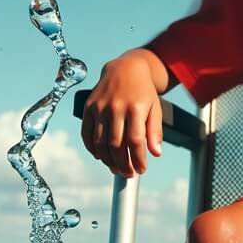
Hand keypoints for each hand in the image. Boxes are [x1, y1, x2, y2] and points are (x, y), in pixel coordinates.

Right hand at [81, 52, 163, 177]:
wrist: (125, 69)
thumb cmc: (143, 92)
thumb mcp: (155, 108)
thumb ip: (155, 131)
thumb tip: (156, 153)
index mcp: (135, 108)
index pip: (135, 141)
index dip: (138, 159)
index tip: (141, 170)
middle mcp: (116, 107)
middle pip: (116, 145)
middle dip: (123, 164)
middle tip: (128, 173)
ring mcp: (100, 107)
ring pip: (100, 142)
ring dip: (107, 160)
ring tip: (116, 168)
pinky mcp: (88, 107)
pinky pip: (87, 134)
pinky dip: (92, 149)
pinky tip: (100, 157)